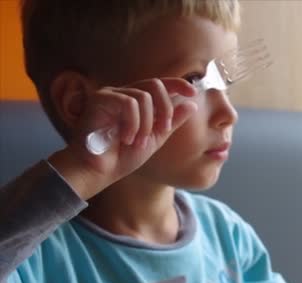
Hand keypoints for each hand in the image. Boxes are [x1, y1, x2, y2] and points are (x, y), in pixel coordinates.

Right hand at [49, 78, 197, 198]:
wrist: (99, 171)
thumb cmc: (122, 157)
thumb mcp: (155, 139)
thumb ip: (171, 122)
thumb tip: (191, 104)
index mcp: (138, 102)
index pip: (160, 85)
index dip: (178, 84)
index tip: (193, 92)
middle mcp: (124, 94)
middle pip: (155, 84)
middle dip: (165, 108)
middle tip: (162, 129)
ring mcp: (111, 94)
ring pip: (143, 96)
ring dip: (146, 124)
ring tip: (136, 141)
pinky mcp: (99, 98)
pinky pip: (128, 103)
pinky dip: (132, 123)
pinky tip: (125, 138)